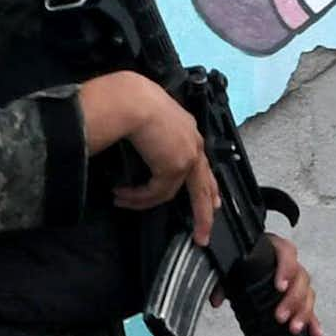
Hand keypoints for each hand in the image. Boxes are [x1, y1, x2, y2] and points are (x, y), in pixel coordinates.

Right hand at [94, 78, 218, 247]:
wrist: (132, 101)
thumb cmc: (131, 101)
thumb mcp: (147, 117)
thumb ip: (151, 134)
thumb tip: (140, 146)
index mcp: (188, 129)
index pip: (201, 161)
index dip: (207, 185)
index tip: (213, 202)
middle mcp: (193, 144)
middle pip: (203, 185)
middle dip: (204, 213)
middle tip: (203, 234)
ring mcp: (187, 156)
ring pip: (177, 194)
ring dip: (144, 201)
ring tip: (124, 201)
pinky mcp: (175, 167)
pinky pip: (156, 192)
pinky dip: (138, 197)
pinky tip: (122, 194)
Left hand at [212, 230, 320, 335]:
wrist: (242, 262)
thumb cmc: (239, 262)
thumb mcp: (229, 268)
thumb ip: (222, 282)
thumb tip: (216, 300)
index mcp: (274, 248)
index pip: (287, 253)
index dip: (286, 269)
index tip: (280, 287)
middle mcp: (289, 263)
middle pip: (301, 277)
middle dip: (293, 300)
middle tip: (280, 317)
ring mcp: (296, 280)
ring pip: (307, 293)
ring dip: (303, 312)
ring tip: (293, 328)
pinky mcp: (299, 296)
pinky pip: (310, 307)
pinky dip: (313, 321)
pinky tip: (315, 333)